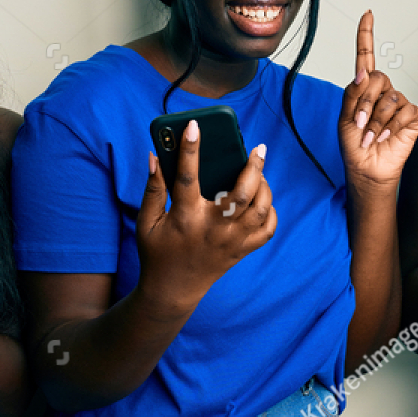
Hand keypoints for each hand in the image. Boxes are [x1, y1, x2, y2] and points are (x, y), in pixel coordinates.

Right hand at [135, 120, 275, 306]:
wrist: (173, 290)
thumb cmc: (157, 252)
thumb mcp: (146, 222)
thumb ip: (152, 189)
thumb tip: (155, 156)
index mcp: (185, 218)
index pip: (187, 178)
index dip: (190, 150)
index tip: (194, 125)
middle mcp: (213, 229)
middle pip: (241, 195)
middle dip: (254, 168)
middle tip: (258, 149)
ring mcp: (231, 242)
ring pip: (260, 211)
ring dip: (265, 188)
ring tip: (259, 174)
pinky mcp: (241, 252)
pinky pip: (267, 231)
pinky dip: (271, 213)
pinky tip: (263, 200)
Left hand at [339, 11, 417, 188]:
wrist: (367, 169)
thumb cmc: (354, 146)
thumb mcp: (344, 119)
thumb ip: (352, 93)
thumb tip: (363, 71)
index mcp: (363, 89)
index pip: (366, 57)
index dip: (366, 36)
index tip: (367, 14)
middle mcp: (383, 92)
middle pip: (377, 78)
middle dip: (364, 103)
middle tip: (358, 124)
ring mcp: (399, 103)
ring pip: (390, 98)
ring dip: (376, 121)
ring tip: (371, 137)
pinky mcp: (412, 116)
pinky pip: (404, 110)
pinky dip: (392, 125)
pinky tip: (387, 136)